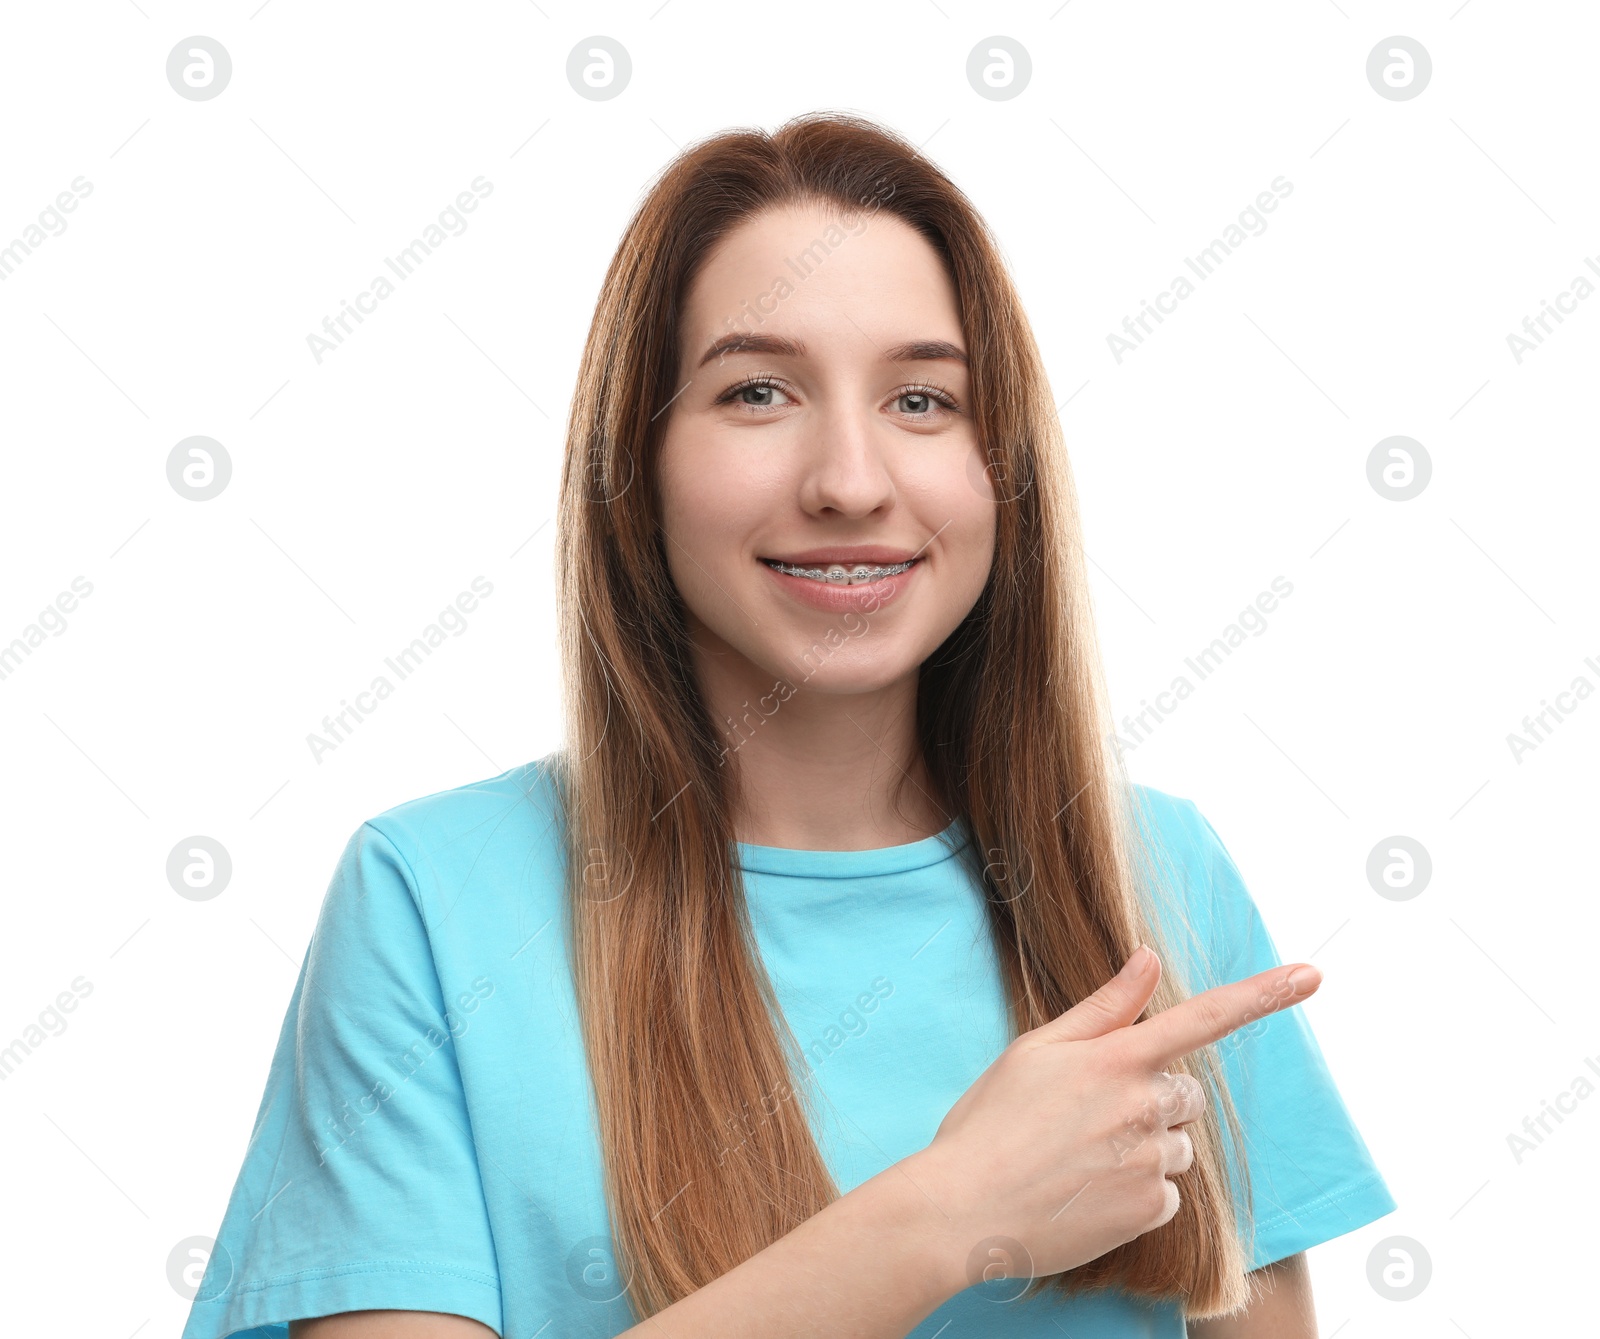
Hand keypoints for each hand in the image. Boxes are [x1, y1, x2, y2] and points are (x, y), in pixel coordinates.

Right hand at [909, 945, 1320, 1285]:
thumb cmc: (989, 1123)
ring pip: (1175, 1145)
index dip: (1263, 994)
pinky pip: (1165, 1193)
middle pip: (1187, 1093)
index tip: (1313, 975)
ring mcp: (1149, 1160)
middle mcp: (1143, 1105)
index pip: (1204, 1017)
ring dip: (1143, 1147)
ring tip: (1078, 1159)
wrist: (963, 1210)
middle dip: (1156, 1098)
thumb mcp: (1035, 1050)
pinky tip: (1087, 1192)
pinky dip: (1135, 1191)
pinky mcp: (1148, 1210)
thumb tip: (1149, 960)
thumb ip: (1102, 1008)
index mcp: (1116, 1057)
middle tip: (1091, 1115)